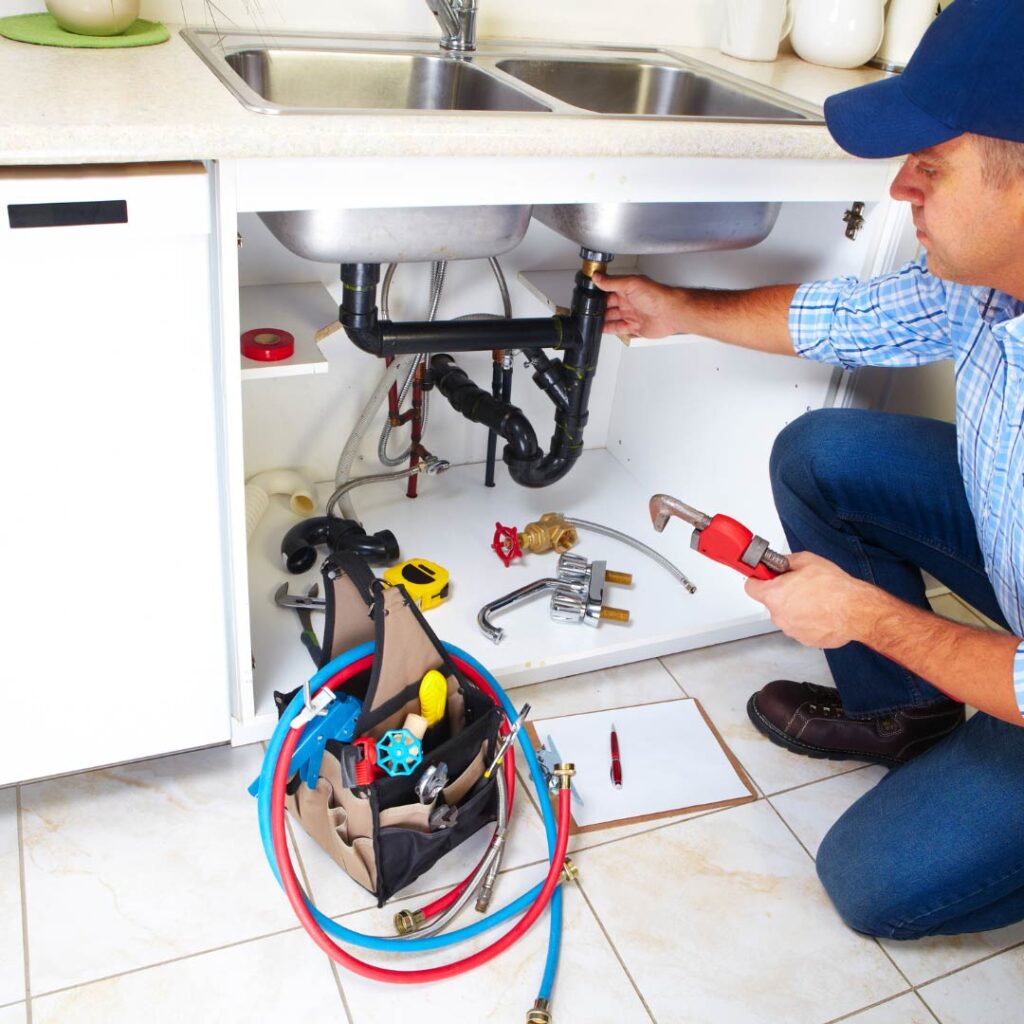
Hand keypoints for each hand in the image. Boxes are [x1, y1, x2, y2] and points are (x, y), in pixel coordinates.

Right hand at [591, 272, 685, 339]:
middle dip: (597, 306)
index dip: (598, 290)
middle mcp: (629, 301)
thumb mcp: (631, 284)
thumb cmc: (656, 296)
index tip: (587, 292)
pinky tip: (601, 329)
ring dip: (601, 318)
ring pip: (611, 317)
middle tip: (586, 308)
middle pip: (608, 304)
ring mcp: (631, 314)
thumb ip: (612, 282)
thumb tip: (598, 277)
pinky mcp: (634, 327)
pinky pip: (618, 328)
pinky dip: (608, 329)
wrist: (670, 313)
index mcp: (627, 288)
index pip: (608, 288)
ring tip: (589, 319)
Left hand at [743, 551, 877, 648]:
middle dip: (782, 593)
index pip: (750, 587)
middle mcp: (779, 616)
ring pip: (787, 615)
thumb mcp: (807, 560)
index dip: (758, 579)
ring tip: (816, 599)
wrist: (855, 611)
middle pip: (772, 602)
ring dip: (797, 608)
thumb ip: (786, 562)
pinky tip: (822, 611)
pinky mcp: (805, 640)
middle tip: (800, 585)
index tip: (764, 576)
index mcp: (774, 595)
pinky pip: (801, 626)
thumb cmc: (834, 588)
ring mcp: (791, 630)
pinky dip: (808, 620)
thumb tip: (781, 563)